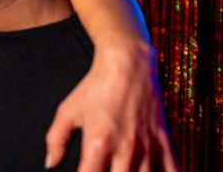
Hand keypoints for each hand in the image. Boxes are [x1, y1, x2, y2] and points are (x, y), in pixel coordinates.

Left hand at [45, 42, 177, 170]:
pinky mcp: (164, 141)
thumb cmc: (96, 87)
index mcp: (98, 143)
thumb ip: (56, 140)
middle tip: (103, 169)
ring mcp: (147, 147)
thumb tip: (51, 163)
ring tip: (123, 171)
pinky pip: (173, 170)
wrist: (127, 64)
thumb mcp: (67, 111)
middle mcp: (125, 149)